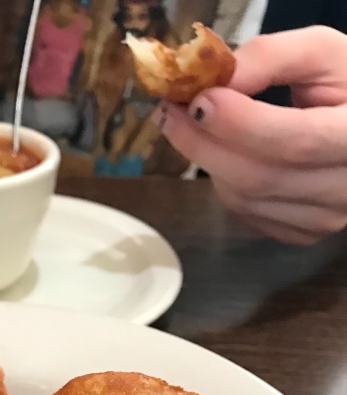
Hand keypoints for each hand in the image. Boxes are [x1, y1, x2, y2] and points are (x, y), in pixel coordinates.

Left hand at [158, 27, 346, 244]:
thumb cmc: (345, 87)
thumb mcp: (322, 54)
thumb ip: (270, 57)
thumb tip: (214, 82)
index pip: (294, 142)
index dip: (239, 125)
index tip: (198, 101)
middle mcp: (346, 190)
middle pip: (258, 178)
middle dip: (204, 144)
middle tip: (171, 112)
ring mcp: (322, 219)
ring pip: (244, 200)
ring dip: (209, 162)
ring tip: (194, 127)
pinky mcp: (300, 233)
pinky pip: (244, 213)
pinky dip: (224, 182)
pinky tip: (225, 154)